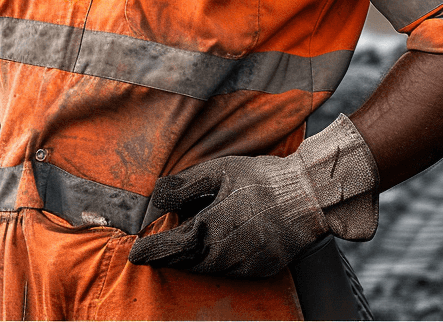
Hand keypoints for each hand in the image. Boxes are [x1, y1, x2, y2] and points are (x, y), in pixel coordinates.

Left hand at [128, 151, 324, 277]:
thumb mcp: (219, 171)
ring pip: (207, 269)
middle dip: (170, 256)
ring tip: (184, 246)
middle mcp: (224, 255)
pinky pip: (229, 271)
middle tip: (156, 249)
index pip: (170, 248)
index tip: (135, 254)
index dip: (151, 252)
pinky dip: (215, 262)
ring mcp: (244, 266)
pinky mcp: (261, 270)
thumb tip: (157, 197)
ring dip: (192, 260)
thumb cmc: (261, 179)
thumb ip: (184, 185)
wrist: (307, 196)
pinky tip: (215, 246)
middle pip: (187, 263)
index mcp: (210, 229)